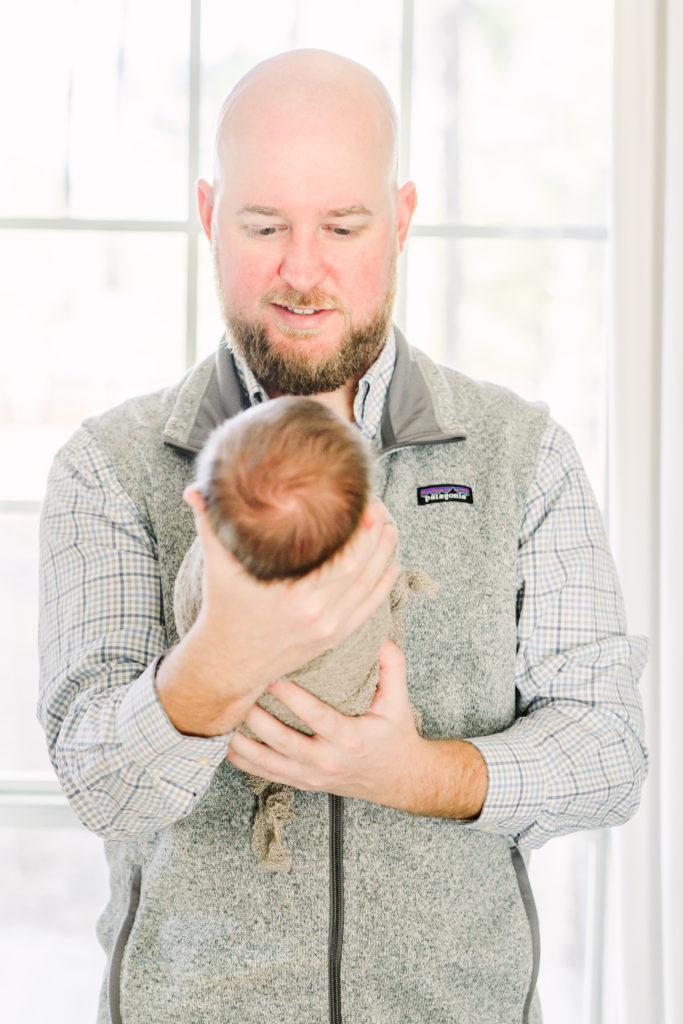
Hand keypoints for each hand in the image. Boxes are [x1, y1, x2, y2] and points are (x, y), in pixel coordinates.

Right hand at [156, 491, 398, 737]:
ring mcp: (329, 627)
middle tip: (380, 508)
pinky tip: (392, 567)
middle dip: (375, 535)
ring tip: (391, 530)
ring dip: (384, 556)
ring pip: (369, 587)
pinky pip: (369, 609)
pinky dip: (383, 586)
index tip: (363, 502)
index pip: (341, 554)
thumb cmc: (226, 610)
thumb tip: (195, 489)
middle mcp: (317, 612)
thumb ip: (209, 525)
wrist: (231, 661)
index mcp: (293, 593)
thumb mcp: (217, 567)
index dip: (359, 528)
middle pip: (360, 567)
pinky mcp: (335, 636)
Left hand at [226, 639, 424, 809]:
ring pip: (269, 762)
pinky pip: (266, 774)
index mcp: (351, 739)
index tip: (273, 676)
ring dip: (243, 742)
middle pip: (284, 741)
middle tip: (239, 692)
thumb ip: (391, 665)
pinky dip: (243, 761)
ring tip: (224, 718)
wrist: (397, 779)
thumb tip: (376, 635)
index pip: (317, 717)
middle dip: (258, 717)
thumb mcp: (398, 700)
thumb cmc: (394, 734)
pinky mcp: (302, 782)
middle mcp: (328, 761)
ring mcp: (312, 776)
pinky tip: (226, 743)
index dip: (293, 698)